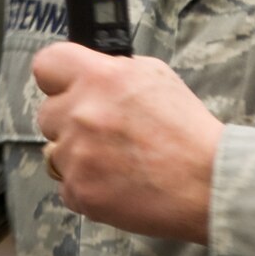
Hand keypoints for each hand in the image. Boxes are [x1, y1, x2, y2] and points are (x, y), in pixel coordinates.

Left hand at [31, 43, 222, 242]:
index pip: (47, 64)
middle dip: (69, 121)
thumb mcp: (154, 76)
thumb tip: (88, 74)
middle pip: (46, 113)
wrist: (207, 183)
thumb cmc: (187, 130)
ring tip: (115, 161)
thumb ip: (112, 71)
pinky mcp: (79, 191)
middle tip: (103, 132)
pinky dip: (86, 186)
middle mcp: (82, 113)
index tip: (66, 88)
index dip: (56, 78)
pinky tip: (116, 183)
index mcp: (100, 78)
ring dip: (77, 156)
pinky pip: (66, 185)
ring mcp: (77, 155)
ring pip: (54, 152)